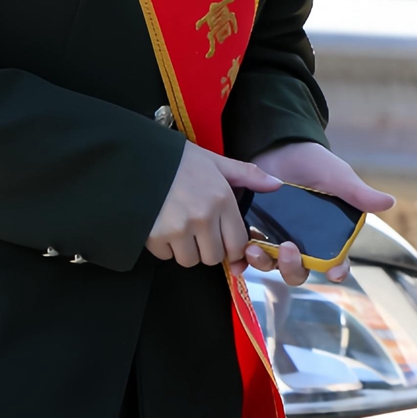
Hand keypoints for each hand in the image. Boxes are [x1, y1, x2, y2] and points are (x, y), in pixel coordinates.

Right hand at [148, 143, 279, 269]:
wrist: (139, 158)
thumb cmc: (180, 161)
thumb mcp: (217, 162)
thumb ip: (248, 175)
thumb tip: (277, 184)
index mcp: (222, 200)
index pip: (238, 242)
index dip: (233, 247)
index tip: (225, 241)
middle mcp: (203, 217)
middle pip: (214, 256)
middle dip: (209, 249)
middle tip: (200, 233)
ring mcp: (178, 228)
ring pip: (190, 259)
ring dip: (187, 250)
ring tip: (181, 229)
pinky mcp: (154, 235)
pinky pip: (166, 255)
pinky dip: (165, 247)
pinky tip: (163, 227)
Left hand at [243, 141, 395, 286]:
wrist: (281, 147)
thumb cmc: (316, 164)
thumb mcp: (338, 177)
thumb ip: (358, 193)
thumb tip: (388, 202)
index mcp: (328, 236)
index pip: (337, 262)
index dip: (338, 271)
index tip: (335, 271)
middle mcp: (303, 244)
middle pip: (299, 271)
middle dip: (293, 268)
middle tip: (288, 249)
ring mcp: (277, 239)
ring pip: (272, 266)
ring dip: (265, 263)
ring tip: (255, 248)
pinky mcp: (255, 232)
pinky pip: (250, 252)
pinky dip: (246, 255)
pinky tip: (244, 245)